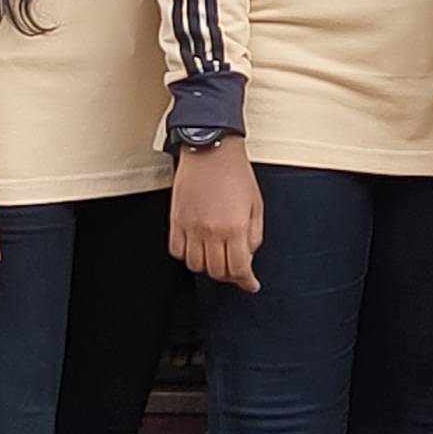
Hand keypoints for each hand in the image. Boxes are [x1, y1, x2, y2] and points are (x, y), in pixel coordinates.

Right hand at [168, 134, 264, 289]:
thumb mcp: (256, 205)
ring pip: (195, 266)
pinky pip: (177, 251)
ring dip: (208, 267)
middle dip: (229, 275)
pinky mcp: (176, 220)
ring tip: (216, 256)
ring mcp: (190, 227)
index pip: (238, 269)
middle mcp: (211, 231)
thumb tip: (248, 257)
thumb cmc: (236, 174)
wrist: (211, 150)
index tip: (251, 284)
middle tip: (236, 269)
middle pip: (217, 271)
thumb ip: (254, 235)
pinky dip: (187, 256)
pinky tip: (198, 248)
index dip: (246, 281)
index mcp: (235, 227)